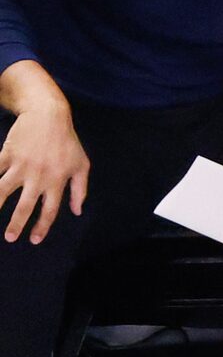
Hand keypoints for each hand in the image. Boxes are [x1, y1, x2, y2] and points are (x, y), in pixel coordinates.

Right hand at [0, 99, 85, 243]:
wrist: (49, 115)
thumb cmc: (67, 142)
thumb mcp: (82, 165)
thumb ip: (80, 190)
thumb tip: (77, 211)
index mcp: (57, 180)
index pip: (50, 209)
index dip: (42, 226)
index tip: (34, 240)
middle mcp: (39, 176)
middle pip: (26, 205)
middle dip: (17, 224)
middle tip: (10, 238)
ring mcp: (21, 165)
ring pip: (4, 190)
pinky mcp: (7, 154)